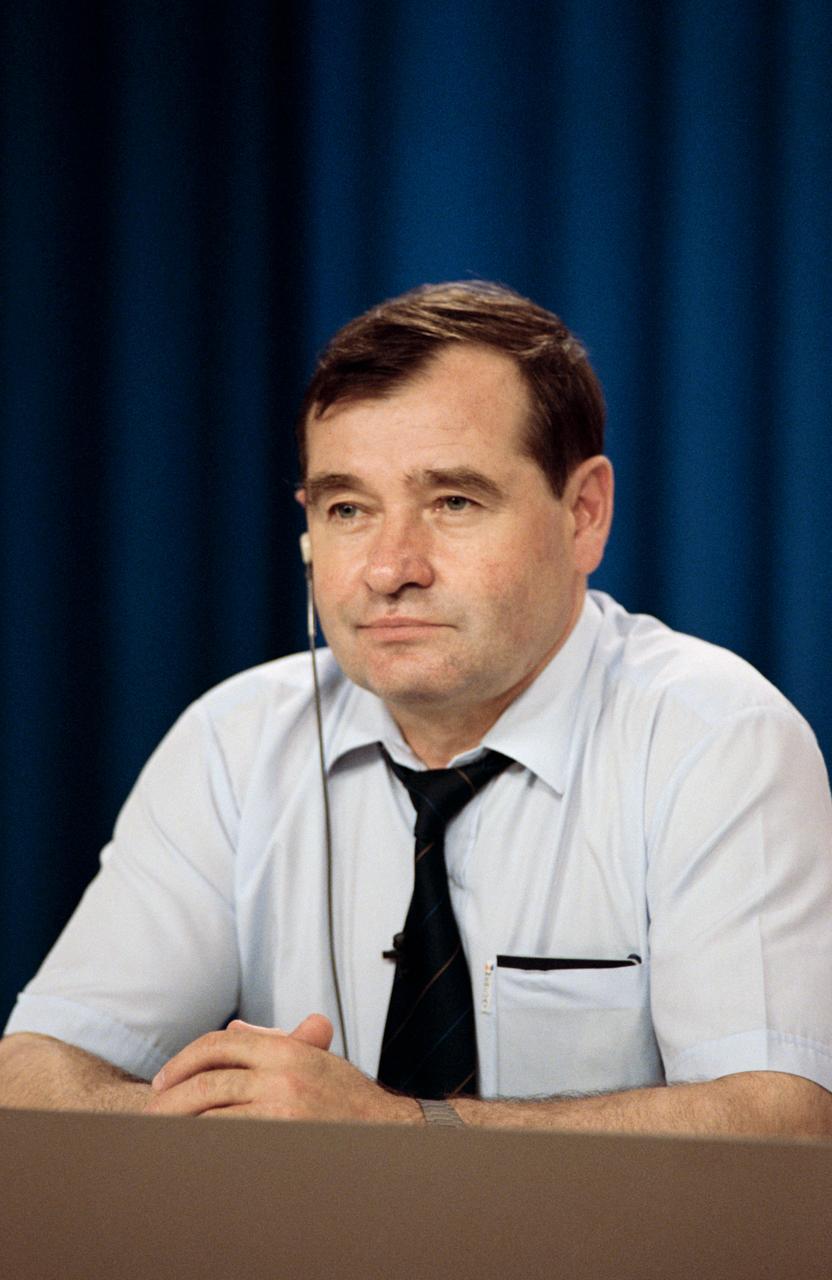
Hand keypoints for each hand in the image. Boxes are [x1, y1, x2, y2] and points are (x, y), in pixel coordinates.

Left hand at [144, 1014, 421, 1123]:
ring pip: (214, 1111)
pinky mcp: (285, 1139)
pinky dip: (206, 1142)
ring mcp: (283, 1108)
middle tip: (151, 1109)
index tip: (165, 1078)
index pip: (221, 1043)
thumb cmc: (351, 1100)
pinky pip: (231, 1140)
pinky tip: (191, 1149)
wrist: (390, 1133)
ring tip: (161, 1132)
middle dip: (173, 1095)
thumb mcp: (314, 1060)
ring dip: (181, 1122)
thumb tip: (234, 1033)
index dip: (185, 1059)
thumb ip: (274, 1043)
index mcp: (287, 1049)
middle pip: (209, 1078)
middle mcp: (283, 1073)